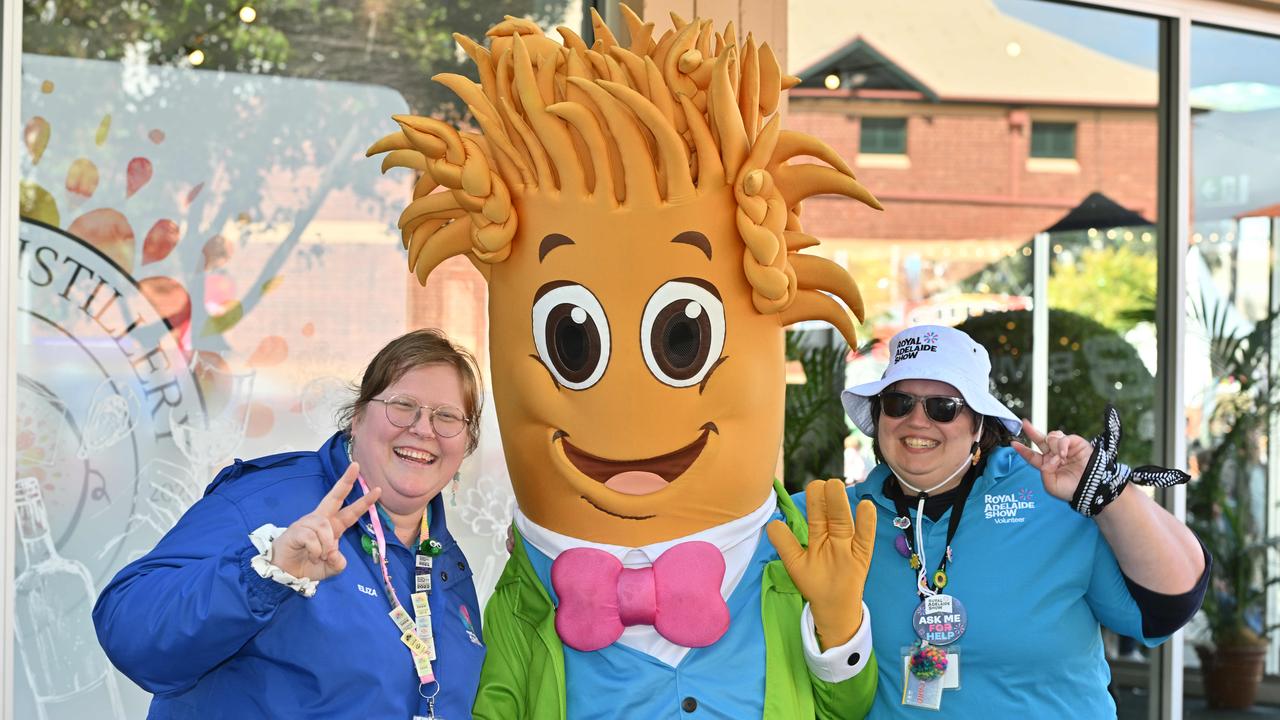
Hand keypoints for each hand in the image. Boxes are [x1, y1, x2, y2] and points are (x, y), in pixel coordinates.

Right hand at [270, 463, 380, 580]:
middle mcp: (320, 520)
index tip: (378, 490)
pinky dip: (315, 550)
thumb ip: (338, 563)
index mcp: (332, 527)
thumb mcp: (330, 568)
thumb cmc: (307, 565)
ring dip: (326, 546)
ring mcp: (307, 523)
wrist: (284, 573)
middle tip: (355, 466)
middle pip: (334, 497)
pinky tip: (310, 555)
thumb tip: (335, 554)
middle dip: (345, 481)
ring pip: (324, 526)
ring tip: (319, 557)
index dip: (364, 502)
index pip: (351, 512)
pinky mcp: (296, 530)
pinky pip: (311, 537)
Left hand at [767, 479, 875, 649]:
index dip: (814, 500)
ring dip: (839, 505)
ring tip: (835, 486)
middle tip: (823, 483)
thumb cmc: (815, 582)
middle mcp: (834, 535)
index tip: (813, 487)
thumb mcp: (795, 562)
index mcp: (819, 534)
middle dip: (826, 498)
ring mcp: (848, 545)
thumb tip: (773, 523)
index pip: (816, 513)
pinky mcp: (860, 557)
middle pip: (830, 513)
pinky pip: (864, 538)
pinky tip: (866, 507)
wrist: (832, 607)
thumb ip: (784, 543)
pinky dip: (866, 524)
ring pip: (843, 521)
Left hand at [1012, 420, 1092, 502]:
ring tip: (1060, 458)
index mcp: (1047, 465)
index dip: (1023, 450)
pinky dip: (1061, 445)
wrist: (1091, 488)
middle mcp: (1054, 455)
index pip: (1032, 456)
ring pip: (1051, 438)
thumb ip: (1044, 472)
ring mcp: (1064, 448)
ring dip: (1053, 447)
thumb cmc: (1071, 489)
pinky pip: (1063, 438)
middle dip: (1031, 431)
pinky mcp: (1075, 443)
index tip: (1013, 443)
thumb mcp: (1052, 486)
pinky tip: (1064, 454)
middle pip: (1040, 440)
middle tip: (1024, 423)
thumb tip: (1047, 459)